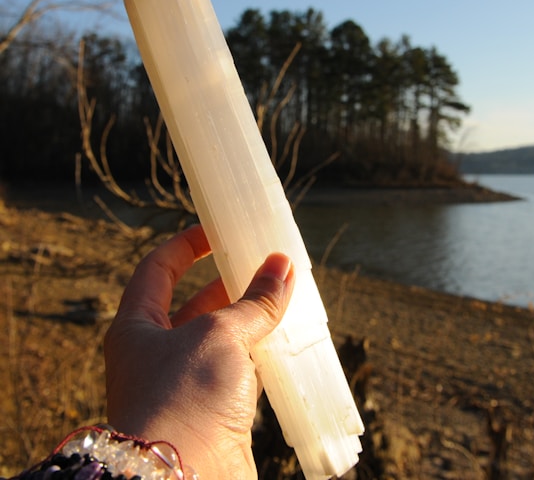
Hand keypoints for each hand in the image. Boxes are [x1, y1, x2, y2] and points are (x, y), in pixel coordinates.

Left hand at [104, 225, 294, 478]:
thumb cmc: (183, 398)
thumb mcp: (218, 336)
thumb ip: (253, 302)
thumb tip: (282, 266)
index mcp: (138, 327)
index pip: (158, 270)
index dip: (186, 246)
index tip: (217, 231)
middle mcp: (158, 353)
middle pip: (195, 302)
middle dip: (230, 280)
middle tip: (264, 262)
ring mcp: (187, 384)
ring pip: (223, 337)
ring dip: (252, 317)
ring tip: (284, 292)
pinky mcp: (214, 410)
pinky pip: (242, 369)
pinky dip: (263, 351)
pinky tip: (288, 337)